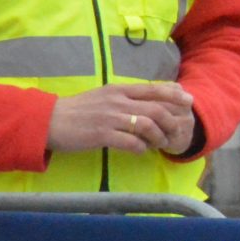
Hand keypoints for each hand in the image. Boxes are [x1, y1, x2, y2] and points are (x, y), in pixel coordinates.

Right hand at [49, 83, 195, 155]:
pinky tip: (141, 150)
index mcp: (119, 90)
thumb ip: (127, 96)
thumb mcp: (105, 96)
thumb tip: (152, 98)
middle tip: (177, 132)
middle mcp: (117, 101)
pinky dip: (141, 148)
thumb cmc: (80, 110)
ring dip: (159, 137)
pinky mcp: (102, 134)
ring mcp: (110, 118)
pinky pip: (130, 142)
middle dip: (172, 122)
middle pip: (156, 109)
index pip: (153, 89)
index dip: (174, 95)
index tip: (189, 101)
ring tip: (160, 144)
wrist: (50, 121)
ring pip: (147, 126)